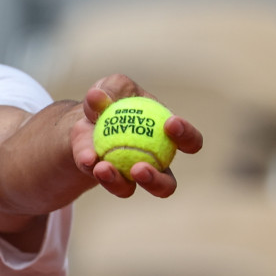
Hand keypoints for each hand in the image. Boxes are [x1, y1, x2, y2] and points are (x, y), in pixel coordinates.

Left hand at [70, 74, 203, 198]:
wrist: (87, 118)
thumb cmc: (113, 99)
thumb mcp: (114, 86)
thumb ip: (111, 88)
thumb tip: (97, 97)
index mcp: (168, 138)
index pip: (189, 141)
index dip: (186, 136)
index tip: (170, 124)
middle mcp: (155, 164)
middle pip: (166, 184)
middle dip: (156, 180)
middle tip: (139, 168)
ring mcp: (129, 176)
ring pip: (130, 190)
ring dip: (118, 182)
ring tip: (103, 167)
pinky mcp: (106, 179)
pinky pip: (100, 178)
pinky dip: (92, 168)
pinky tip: (86, 158)